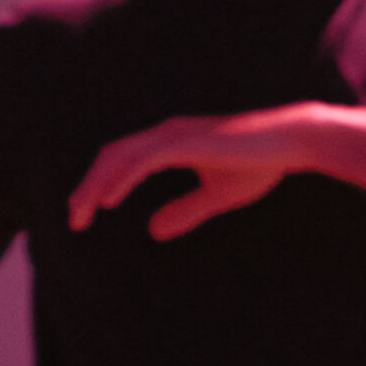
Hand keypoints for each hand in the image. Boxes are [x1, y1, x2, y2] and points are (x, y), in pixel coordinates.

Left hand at [67, 106, 316, 240]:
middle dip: (87, 187)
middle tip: (73, 219)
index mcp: (170, 143)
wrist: (292, 141)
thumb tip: (152, 231)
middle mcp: (166, 134)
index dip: (98, 183)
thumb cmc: (260, 163)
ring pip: (121, 158)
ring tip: (80, 213)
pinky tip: (107, 201)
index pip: (121, 160)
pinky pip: (145, 161)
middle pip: (111, 157)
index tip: (82, 211)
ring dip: (96, 186)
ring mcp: (174, 135)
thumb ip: (186, 211)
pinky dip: (122, 179)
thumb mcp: (217, 196)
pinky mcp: (187, 142)